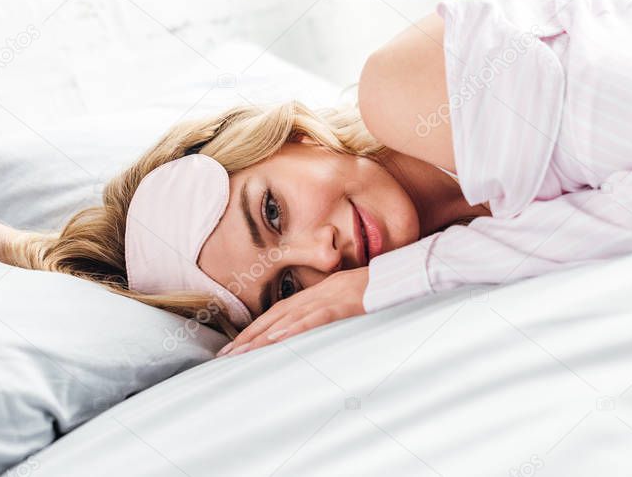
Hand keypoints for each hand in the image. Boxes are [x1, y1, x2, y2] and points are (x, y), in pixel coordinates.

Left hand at [217, 267, 368, 356]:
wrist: (404, 275)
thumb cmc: (380, 291)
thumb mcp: (351, 301)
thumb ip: (331, 313)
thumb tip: (312, 333)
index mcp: (319, 293)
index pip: (280, 312)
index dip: (256, 329)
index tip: (236, 346)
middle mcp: (320, 294)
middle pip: (277, 316)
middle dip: (250, 337)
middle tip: (227, 357)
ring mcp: (332, 298)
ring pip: (291, 319)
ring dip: (264, 337)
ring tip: (242, 354)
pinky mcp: (346, 306)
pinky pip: (318, 318)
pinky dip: (297, 329)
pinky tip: (279, 340)